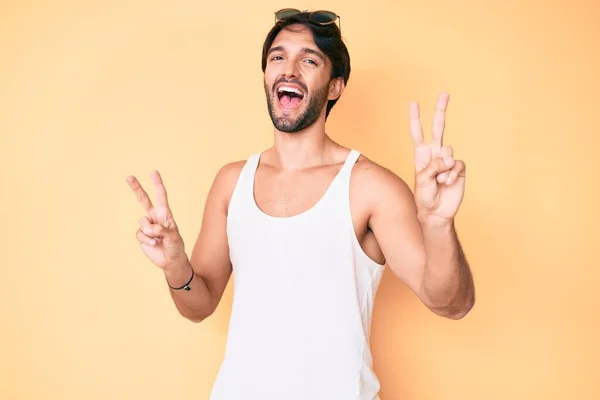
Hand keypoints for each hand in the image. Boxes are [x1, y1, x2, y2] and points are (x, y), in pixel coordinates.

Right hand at [126, 171, 185, 269]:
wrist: (170, 260)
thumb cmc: (175, 246)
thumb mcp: (173, 237)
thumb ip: (162, 230)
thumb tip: (148, 228)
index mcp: (165, 213)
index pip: (161, 196)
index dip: (157, 184)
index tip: (154, 172)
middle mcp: (155, 217)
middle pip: (143, 200)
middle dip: (136, 188)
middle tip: (129, 177)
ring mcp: (147, 226)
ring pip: (142, 222)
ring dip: (150, 232)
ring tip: (158, 239)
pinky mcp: (141, 235)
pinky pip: (140, 234)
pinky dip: (146, 240)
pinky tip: (153, 244)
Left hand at [409, 92, 465, 223]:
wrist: (436, 212)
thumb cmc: (424, 196)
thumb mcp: (422, 180)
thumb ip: (433, 166)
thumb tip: (448, 159)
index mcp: (421, 155)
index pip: (417, 133)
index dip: (415, 118)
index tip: (413, 103)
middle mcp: (434, 154)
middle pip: (438, 128)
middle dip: (440, 111)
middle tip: (444, 93)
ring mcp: (447, 160)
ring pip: (448, 150)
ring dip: (443, 167)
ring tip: (440, 180)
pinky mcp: (459, 169)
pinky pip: (457, 164)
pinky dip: (452, 175)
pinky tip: (448, 183)